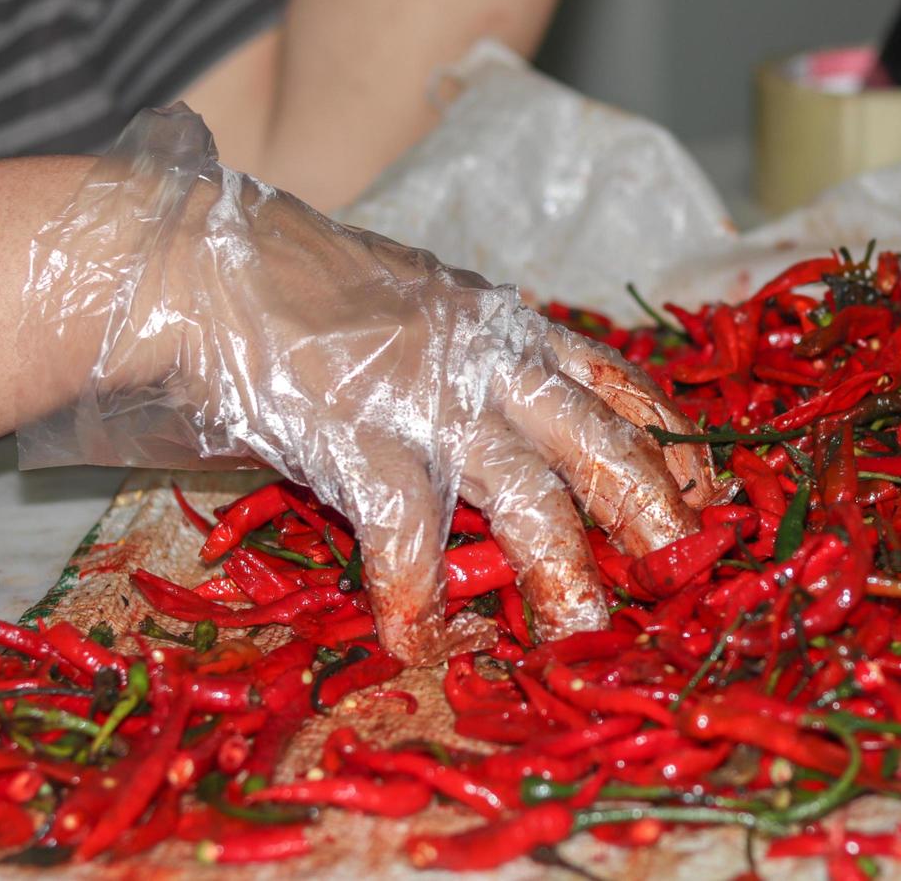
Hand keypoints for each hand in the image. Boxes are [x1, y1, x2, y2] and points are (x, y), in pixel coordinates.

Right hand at [19, 106, 721, 663]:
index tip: (706, 490)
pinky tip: (420, 640)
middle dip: (651, 508)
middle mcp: (484, 359)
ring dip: (560, 572)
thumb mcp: (412, 306)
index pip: (615, 379)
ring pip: (525, 493)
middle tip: (685, 570)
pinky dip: (416, 592)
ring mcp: (424, 398)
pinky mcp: (355, 436)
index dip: (669, 439)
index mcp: (503, 326)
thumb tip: (513, 429)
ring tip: (583, 635)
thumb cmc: (297, 292)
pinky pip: (406, 531)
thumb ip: (468, 357)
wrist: (194, 260)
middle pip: (597, 438)